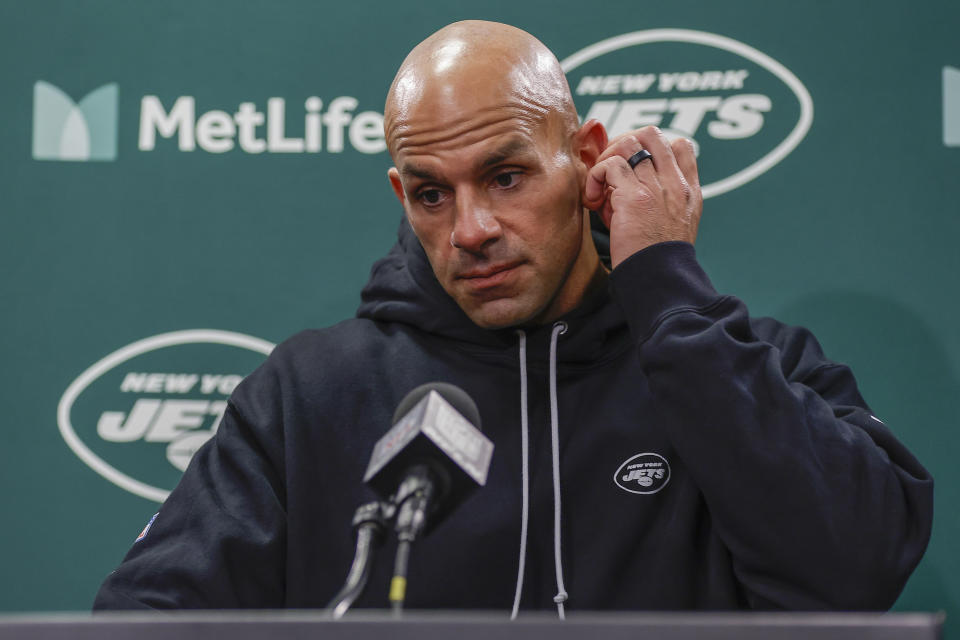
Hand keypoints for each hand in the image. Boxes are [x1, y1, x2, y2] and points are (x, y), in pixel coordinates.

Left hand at [583, 126, 702, 268]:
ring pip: (628, 143)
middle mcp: (676, 183)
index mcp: (689, 191)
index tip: (632, 171)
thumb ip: (658, 203)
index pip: (680, 145)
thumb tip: (618, 188)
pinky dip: (596, 177)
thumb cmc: (657, 261)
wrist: (660, 281)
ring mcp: (657, 187)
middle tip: (609, 172)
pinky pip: (610, 165)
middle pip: (651, 134)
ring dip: (606, 160)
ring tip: (601, 189)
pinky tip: (594, 201)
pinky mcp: (635, 197)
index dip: (650, 149)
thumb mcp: (671, 227)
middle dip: (622, 145)